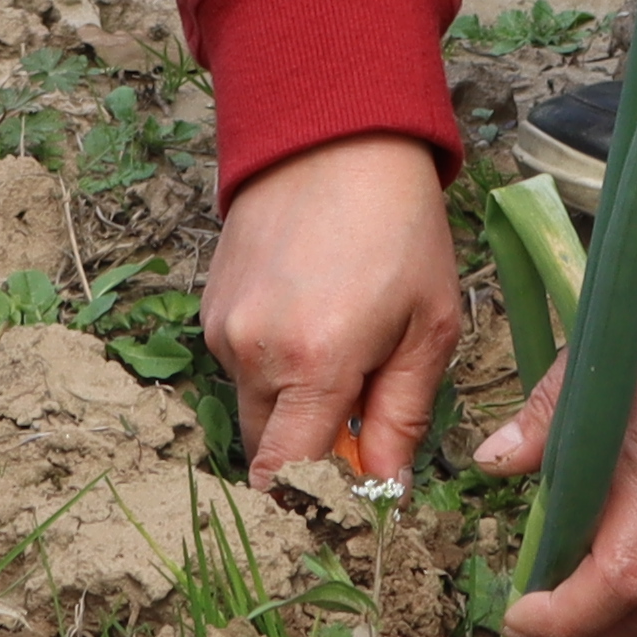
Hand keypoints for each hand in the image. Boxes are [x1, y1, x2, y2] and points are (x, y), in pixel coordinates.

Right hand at [206, 133, 474, 493]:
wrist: (333, 137)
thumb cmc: (398, 229)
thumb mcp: (427, 327)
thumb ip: (403, 418)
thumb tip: (385, 490)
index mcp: (313, 364)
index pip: (287, 476)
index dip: (317, 499)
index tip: (352, 492)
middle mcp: (253, 353)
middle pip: (271, 449)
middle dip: (313, 445)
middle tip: (363, 398)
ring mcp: (221, 328)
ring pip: (256, 406)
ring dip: (294, 399)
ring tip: (339, 334)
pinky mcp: (209, 308)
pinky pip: (240, 364)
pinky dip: (274, 361)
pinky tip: (309, 311)